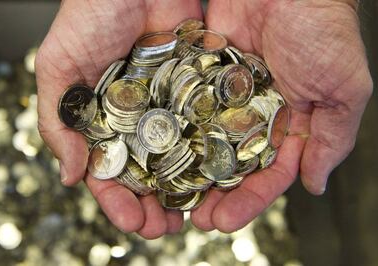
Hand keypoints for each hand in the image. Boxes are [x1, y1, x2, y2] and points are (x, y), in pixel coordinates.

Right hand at [35, 0, 202, 238]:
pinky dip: (212, 151)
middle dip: (156, 205)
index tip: (131, 222)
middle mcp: (138, 121)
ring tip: (196, 213)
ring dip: (187, 189)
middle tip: (166, 228)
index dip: (118, 202)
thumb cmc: (88, 16)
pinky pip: (205, 125)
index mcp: (104, 123)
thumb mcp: (58, 68)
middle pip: (148, 174)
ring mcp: (169, 108)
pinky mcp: (196, 90)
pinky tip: (219, 173)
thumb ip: (59, 122)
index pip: (109, 173)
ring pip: (180, 158)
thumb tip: (71, 176)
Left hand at [191, 0, 372, 231]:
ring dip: (189, 170)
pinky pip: (187, 107)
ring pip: (205, 142)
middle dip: (214, 194)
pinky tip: (158, 151)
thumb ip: (331, 138)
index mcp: (288, 126)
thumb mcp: (343, 89)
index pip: (268, 174)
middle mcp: (254, 117)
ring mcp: (226, 99)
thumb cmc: (323, 31)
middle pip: (231, 166)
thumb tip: (314, 183)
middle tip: (194, 218)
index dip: (248, 200)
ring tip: (170, 195)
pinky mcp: (203, 77)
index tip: (224, 220)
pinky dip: (174, 129)